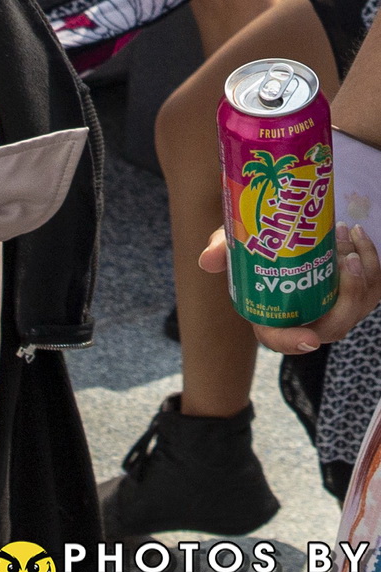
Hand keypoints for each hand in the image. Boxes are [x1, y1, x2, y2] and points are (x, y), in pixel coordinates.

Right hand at [200, 222, 380, 353]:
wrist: (281, 228)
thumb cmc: (255, 243)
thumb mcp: (234, 242)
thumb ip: (221, 249)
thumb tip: (206, 261)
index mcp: (273, 314)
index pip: (280, 340)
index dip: (294, 343)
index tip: (310, 338)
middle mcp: (307, 317)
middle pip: (334, 326)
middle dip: (347, 298)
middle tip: (345, 262)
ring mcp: (333, 307)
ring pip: (358, 307)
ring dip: (362, 277)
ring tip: (349, 240)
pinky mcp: (353, 292)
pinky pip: (372, 287)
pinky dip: (371, 261)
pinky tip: (357, 235)